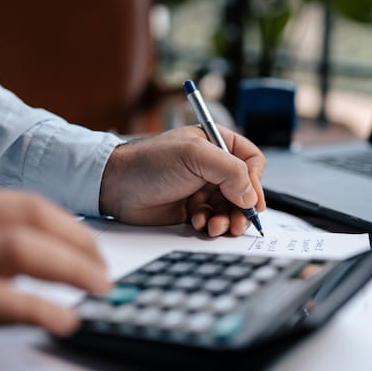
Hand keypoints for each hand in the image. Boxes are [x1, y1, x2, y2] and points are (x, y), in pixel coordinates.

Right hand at [0, 189, 109, 363]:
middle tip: (103, 274)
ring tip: (97, 290)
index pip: (21, 204)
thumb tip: (58, 254)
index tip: (93, 249)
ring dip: (70, 268)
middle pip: (26, 218)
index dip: (68, 225)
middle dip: (77, 244)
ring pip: (16, 247)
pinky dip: (39, 308)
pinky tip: (64, 321)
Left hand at [99, 125, 265, 236]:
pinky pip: (212, 220)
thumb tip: (251, 197)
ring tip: (214, 226)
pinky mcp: (191, 209)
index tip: (252, 201)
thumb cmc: (150, 162)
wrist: (116, 185)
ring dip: (226, 219)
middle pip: (244, 190)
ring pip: (229, 208)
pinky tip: (196, 222)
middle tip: (237, 223)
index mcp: (216, 144)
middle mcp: (212, 166)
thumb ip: (230, 171)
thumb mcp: (194, 156)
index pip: (251, 161)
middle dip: (242, 208)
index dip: (256, 181)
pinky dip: (209, 224)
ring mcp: (202, 188)